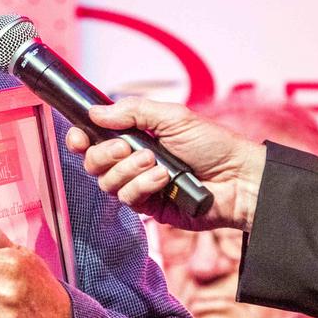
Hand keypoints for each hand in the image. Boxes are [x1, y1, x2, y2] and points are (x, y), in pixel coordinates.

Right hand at [65, 96, 266, 231]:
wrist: (238, 178)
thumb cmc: (211, 144)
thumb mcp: (172, 117)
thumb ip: (132, 111)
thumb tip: (95, 112)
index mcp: (134, 135)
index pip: (93, 138)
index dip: (79, 138)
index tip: (79, 138)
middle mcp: (131, 160)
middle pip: (93, 162)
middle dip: (106, 154)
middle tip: (128, 147)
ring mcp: (138, 184)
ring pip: (107, 182)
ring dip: (130, 170)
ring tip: (157, 164)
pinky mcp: (148, 207)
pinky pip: (127, 199)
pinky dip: (143, 186)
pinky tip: (165, 180)